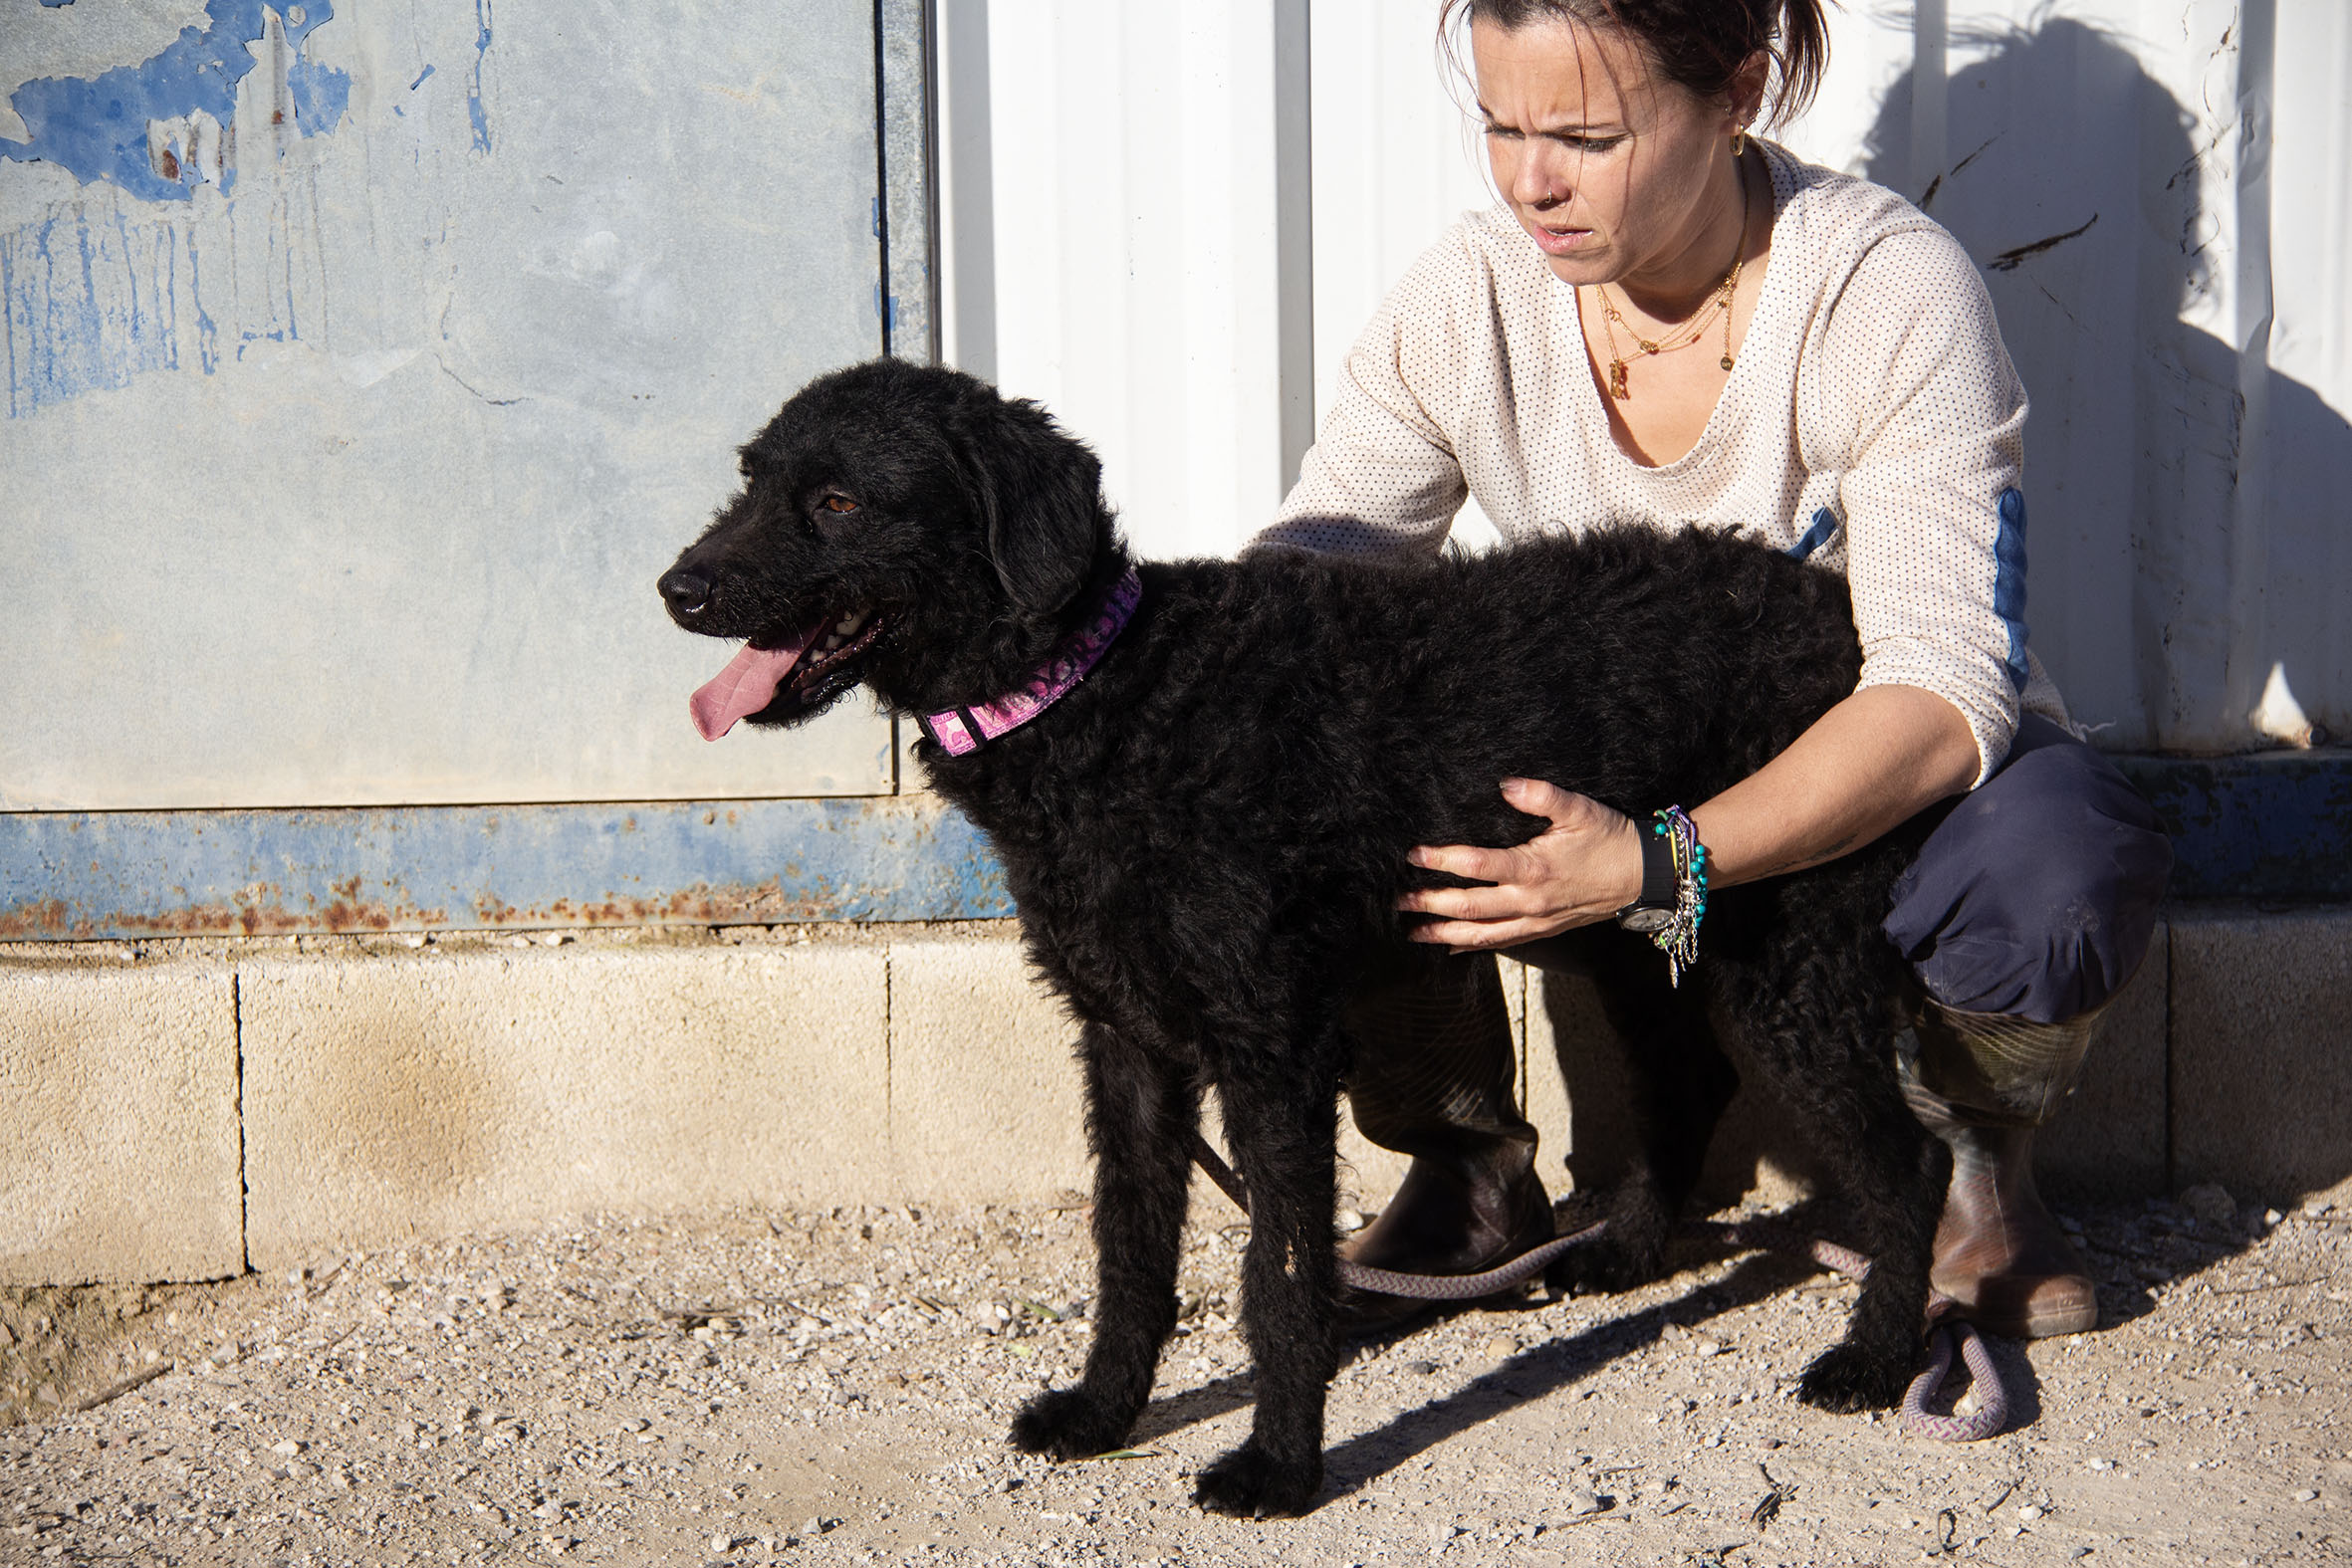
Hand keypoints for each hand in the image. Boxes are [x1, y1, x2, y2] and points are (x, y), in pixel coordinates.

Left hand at [1397, 779, 1646, 950]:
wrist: (1643, 876)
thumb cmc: (1610, 838)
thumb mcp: (1579, 809)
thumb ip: (1540, 795)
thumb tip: (1505, 785)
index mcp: (1533, 869)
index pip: (1475, 866)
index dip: (1440, 860)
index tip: (1413, 855)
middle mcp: (1530, 902)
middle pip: (1468, 907)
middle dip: (1430, 903)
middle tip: (1398, 899)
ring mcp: (1536, 921)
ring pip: (1481, 933)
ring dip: (1443, 933)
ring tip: (1412, 932)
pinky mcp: (1543, 929)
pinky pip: (1501, 943)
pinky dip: (1472, 945)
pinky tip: (1450, 946)